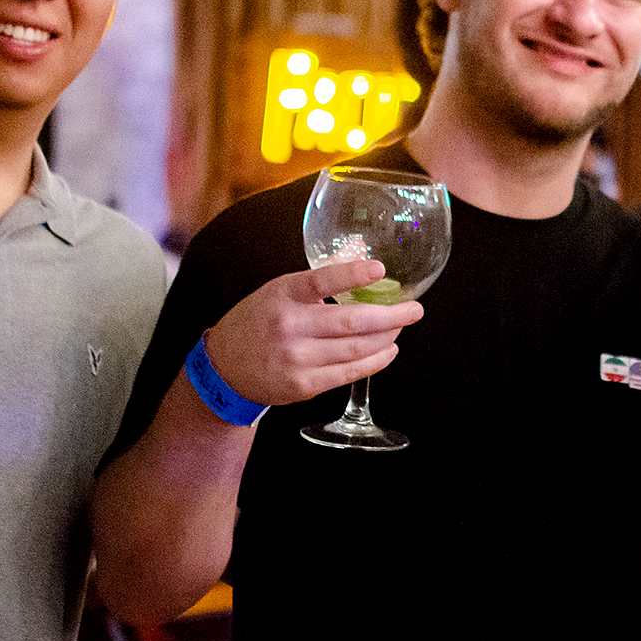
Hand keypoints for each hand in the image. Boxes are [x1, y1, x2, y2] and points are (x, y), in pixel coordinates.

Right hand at [201, 259, 423, 406]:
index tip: (379, 269)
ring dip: (387, 338)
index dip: (352, 274)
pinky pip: (349, 373)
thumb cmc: (259, 321)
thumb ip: (319, 280)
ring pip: (356, 349)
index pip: (321, 281)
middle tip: (414, 309)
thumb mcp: (280, 290)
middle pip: (351, 322)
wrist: (225, 367)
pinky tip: (388, 350)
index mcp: (283, 295)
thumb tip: (361, 255)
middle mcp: (290, 327)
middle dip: (391, 316)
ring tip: (402, 326)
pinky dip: (375, 361)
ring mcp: (297, 359)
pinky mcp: (304, 385)